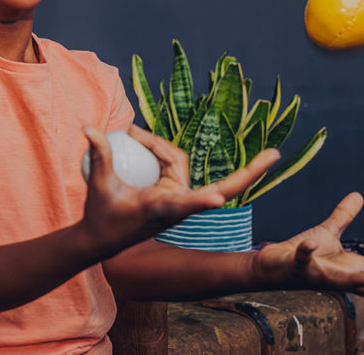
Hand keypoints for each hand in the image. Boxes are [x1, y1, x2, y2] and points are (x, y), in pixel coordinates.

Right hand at [79, 125, 279, 256]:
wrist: (104, 238)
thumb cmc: (101, 214)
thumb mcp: (99, 185)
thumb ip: (99, 154)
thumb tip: (88, 126)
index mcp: (160, 208)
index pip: (185, 205)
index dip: (199, 202)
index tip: (217, 199)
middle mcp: (178, 205)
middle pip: (209, 179)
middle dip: (248, 172)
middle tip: (275, 154)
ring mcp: (180, 200)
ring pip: (180, 160)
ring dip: (157, 143)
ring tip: (128, 132)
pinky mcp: (176, 195)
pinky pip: (172, 163)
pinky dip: (157, 148)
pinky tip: (136, 137)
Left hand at [252, 192, 363, 300]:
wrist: (272, 264)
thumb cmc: (301, 254)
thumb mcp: (328, 232)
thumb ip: (344, 216)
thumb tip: (359, 195)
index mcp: (352, 268)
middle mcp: (340, 277)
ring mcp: (319, 275)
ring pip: (342, 283)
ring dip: (357, 282)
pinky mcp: (297, 267)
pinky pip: (303, 259)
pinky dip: (307, 251)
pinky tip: (312, 243)